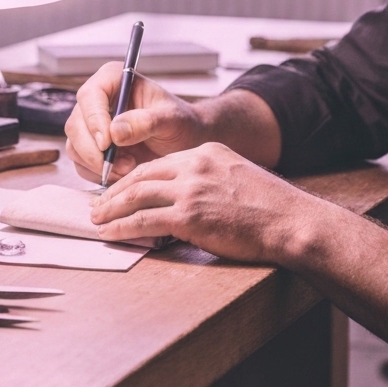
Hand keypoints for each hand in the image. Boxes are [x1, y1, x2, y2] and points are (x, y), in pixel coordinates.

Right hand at [65, 62, 205, 183]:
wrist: (185, 142)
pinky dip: (98, 173)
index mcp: (113, 79)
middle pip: (75, 124)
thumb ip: (146, 122)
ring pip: (74, 146)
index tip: (107, 143)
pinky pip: (81, 163)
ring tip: (128, 168)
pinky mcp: (91, 147)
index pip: (90, 96)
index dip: (94, 120)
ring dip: (97, 164)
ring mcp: (91, 124)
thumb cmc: (181, 123)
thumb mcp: (171, 119)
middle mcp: (97, 99)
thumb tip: (114, 132)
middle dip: (94, 150)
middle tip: (121, 165)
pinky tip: (123, 173)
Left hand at [89, 142, 323, 263]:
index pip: (159, 163)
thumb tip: (185, 196)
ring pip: (137, 195)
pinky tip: (110, 234)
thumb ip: (208, 178)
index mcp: (206, 152)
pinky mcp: (190, 216)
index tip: (120, 189)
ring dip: (111, 209)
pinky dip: (122, 228)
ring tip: (97, 220)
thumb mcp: (237, 175)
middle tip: (98, 204)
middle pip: (142, 175)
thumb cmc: (270, 207)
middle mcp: (196, 165)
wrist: (290, 221)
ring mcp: (192, 190)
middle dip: (115, 191)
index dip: (134, 177)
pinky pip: (144, 221)